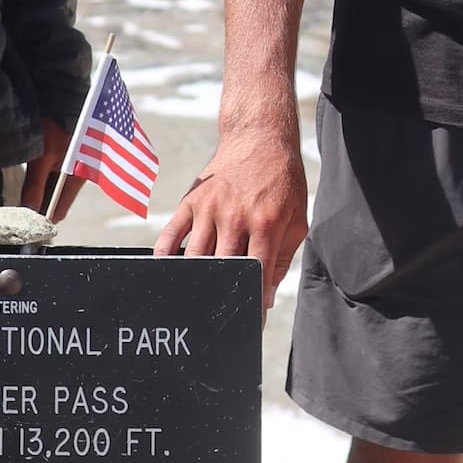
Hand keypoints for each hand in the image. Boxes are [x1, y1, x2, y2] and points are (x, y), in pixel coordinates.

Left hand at [23, 119, 72, 218]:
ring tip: (25, 192)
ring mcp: (76, 168)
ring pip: (56, 191)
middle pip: (57, 202)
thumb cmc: (55, 124)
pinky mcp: (71, 160)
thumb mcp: (41, 156)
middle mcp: (81, 175)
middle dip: (41, 206)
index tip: (26, 221)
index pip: (60, 210)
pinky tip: (34, 178)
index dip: (43, 218)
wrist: (63, 99)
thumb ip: (34, 185)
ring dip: (43, 194)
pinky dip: (46, 182)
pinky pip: (57, 180)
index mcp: (78, 176)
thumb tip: (28, 210)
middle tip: (20, 208)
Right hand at [152, 124, 308, 316]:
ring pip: (195, 258)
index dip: (253, 304)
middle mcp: (235, 217)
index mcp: (266, 223)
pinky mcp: (191, 201)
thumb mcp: (296, 218)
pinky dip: (166, 258)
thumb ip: (283, 258)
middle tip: (220, 317)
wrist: (259, 137)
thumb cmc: (282, 181)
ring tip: (196, 300)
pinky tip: (167, 274)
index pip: (257, 274)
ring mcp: (209, 209)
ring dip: (197, 282)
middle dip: (223, 297)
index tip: (249, 324)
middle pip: (223, 269)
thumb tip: (266, 296)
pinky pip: (172, 235)